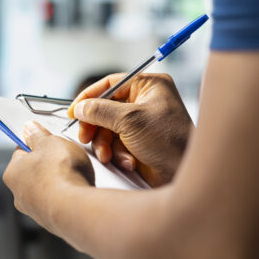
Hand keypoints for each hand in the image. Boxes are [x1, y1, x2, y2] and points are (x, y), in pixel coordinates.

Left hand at [2, 121, 93, 224]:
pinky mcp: (53, 222)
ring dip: (59, 182)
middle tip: (64, 157)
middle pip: (34, 172)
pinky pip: (61, 204)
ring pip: (48, 189)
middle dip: (48, 165)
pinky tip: (78, 191)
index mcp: (12, 173)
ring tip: (75, 175)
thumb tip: (29, 129)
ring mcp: (36, 211)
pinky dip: (68, 197)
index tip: (46, 140)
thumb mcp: (50, 142)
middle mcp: (19, 195)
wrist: (76, 208)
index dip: (35, 144)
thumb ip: (38, 135)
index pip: (21, 153)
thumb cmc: (60, 174)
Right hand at [67, 73, 193, 186]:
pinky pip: (116, 144)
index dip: (89, 97)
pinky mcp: (138, 142)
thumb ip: (100, 111)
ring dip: (105, 144)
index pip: (110, 84)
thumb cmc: (169, 141)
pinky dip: (117, 154)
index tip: (74, 111)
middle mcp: (144, 102)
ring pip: (107, 129)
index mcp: (148, 86)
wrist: (184, 174)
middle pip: (105, 108)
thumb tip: (80, 108)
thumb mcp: (130, 120)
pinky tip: (127, 161)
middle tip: (86, 137)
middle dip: (96, 126)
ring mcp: (141, 123)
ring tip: (108, 156)